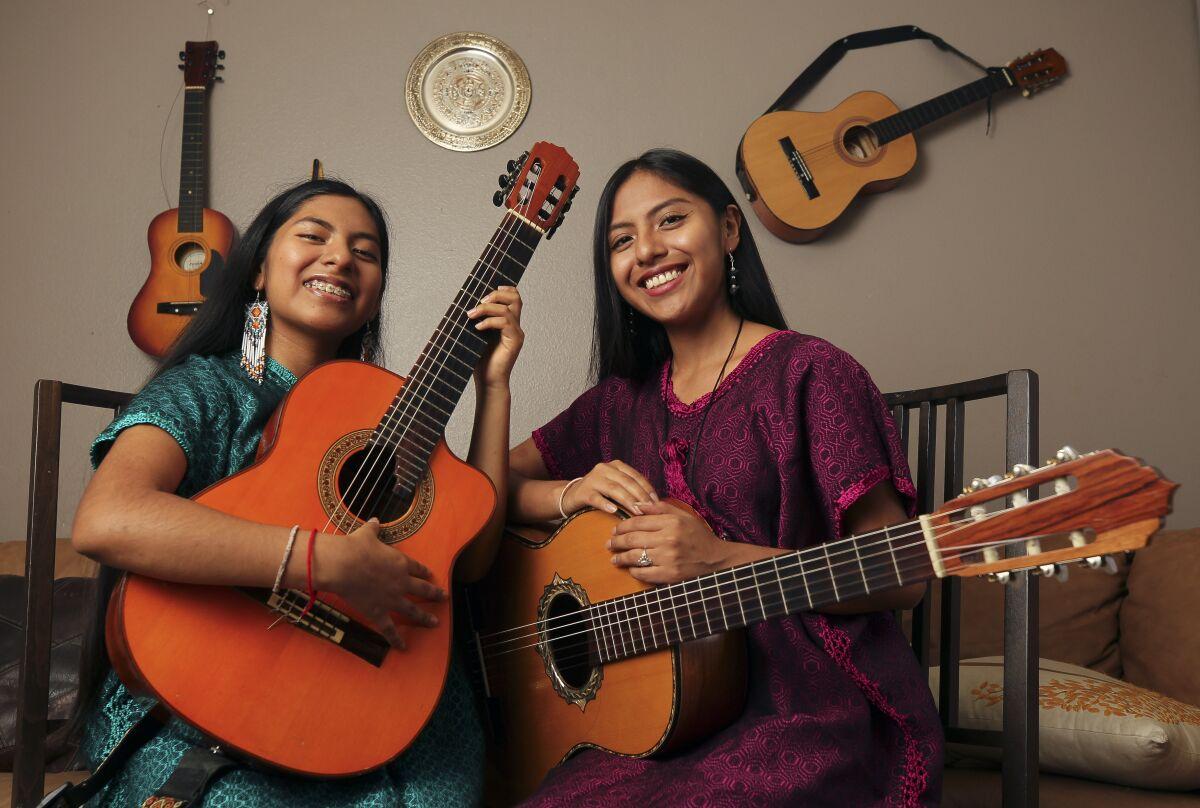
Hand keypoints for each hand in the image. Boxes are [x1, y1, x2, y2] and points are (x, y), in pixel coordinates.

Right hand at [317, 518, 447, 649]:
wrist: (344, 564)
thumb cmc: (355, 547)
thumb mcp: (366, 534)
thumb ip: (373, 529)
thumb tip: (375, 521)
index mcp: (400, 562)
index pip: (418, 568)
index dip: (425, 573)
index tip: (430, 576)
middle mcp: (401, 581)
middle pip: (423, 590)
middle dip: (435, 594)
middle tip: (444, 598)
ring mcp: (392, 599)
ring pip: (413, 610)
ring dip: (425, 618)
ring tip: (435, 623)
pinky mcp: (379, 612)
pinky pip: (390, 629)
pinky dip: (397, 639)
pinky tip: (404, 647)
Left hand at [467, 286, 523, 389]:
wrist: (487, 381)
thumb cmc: (480, 360)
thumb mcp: (475, 335)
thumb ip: (477, 319)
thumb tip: (465, 304)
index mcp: (507, 322)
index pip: (513, 297)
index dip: (503, 290)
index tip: (485, 293)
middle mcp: (515, 326)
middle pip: (515, 298)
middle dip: (496, 295)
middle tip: (479, 302)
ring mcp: (516, 333)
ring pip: (507, 309)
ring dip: (487, 308)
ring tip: (471, 315)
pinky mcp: (515, 341)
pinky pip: (504, 323)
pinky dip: (489, 322)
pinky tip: (477, 328)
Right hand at [563, 460, 658, 516]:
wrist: (572, 496)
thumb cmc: (600, 493)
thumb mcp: (616, 486)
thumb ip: (631, 489)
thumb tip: (654, 502)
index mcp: (616, 466)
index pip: (636, 476)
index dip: (647, 489)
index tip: (657, 502)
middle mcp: (604, 468)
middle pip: (627, 482)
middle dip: (640, 496)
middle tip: (650, 509)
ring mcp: (593, 479)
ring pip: (614, 489)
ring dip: (627, 501)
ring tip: (637, 511)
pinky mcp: (583, 491)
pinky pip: (596, 498)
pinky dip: (605, 504)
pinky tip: (614, 511)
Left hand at [606, 500, 730, 583]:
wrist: (716, 559)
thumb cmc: (698, 536)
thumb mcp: (683, 516)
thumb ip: (659, 508)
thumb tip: (637, 504)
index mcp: (671, 522)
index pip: (637, 522)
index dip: (622, 526)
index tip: (615, 530)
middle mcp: (668, 539)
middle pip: (632, 539)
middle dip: (616, 542)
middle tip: (609, 544)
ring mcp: (668, 559)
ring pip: (635, 557)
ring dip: (621, 558)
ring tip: (614, 559)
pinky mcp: (669, 575)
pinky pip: (643, 573)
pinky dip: (634, 571)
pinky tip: (631, 569)